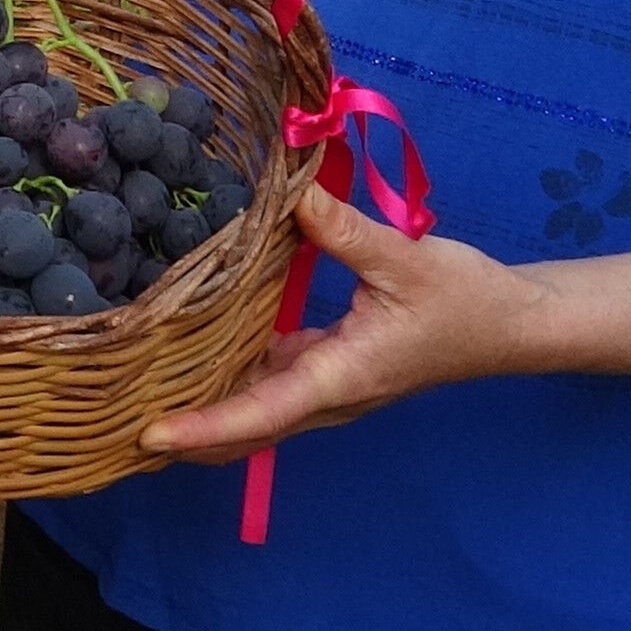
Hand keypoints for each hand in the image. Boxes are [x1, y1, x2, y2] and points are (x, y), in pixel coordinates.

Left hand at [137, 184, 547, 462]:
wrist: (514, 325)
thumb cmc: (466, 299)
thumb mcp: (405, 258)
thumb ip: (343, 229)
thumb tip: (292, 192)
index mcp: (342, 377)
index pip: (261, 413)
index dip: (204, 426)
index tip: (151, 437)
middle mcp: (329, 394)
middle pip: (245, 428)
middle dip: (186, 433)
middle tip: (116, 424)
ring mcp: (330, 385)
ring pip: (256, 410)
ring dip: (204, 409)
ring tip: (137, 393)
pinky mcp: (332, 368)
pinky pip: (270, 382)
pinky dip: (230, 378)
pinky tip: (194, 351)